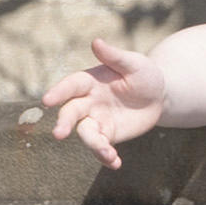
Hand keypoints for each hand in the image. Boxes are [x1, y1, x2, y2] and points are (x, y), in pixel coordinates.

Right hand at [40, 46, 166, 156]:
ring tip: (108, 154)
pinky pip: (102, 148)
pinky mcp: (107, 135)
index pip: (70, 86)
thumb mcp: (134, 63)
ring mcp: (96, 120)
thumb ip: (115, 56)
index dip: (58, 92)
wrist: (158, 96)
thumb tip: (96, 41)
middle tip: (59, 134)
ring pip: (86, 134)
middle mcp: (87, 102)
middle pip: (71, 113)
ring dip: (93, 145)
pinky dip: (106, 157)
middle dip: (64, 123)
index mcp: (89, 81)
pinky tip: (116, 163)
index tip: (47, 100)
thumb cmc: (144, 74)